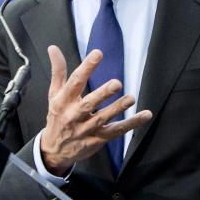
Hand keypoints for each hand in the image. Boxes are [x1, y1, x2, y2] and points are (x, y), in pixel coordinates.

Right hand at [40, 45, 152, 174]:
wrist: (54, 151)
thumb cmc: (57, 117)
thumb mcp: (54, 94)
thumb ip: (58, 71)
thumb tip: (53, 47)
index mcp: (63, 101)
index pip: (75, 82)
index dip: (86, 68)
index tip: (98, 53)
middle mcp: (73, 115)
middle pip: (89, 104)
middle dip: (103, 94)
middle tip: (117, 83)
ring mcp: (86, 129)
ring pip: (103, 118)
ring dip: (118, 108)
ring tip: (131, 98)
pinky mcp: (97, 139)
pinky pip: (116, 131)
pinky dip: (131, 124)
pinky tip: (145, 115)